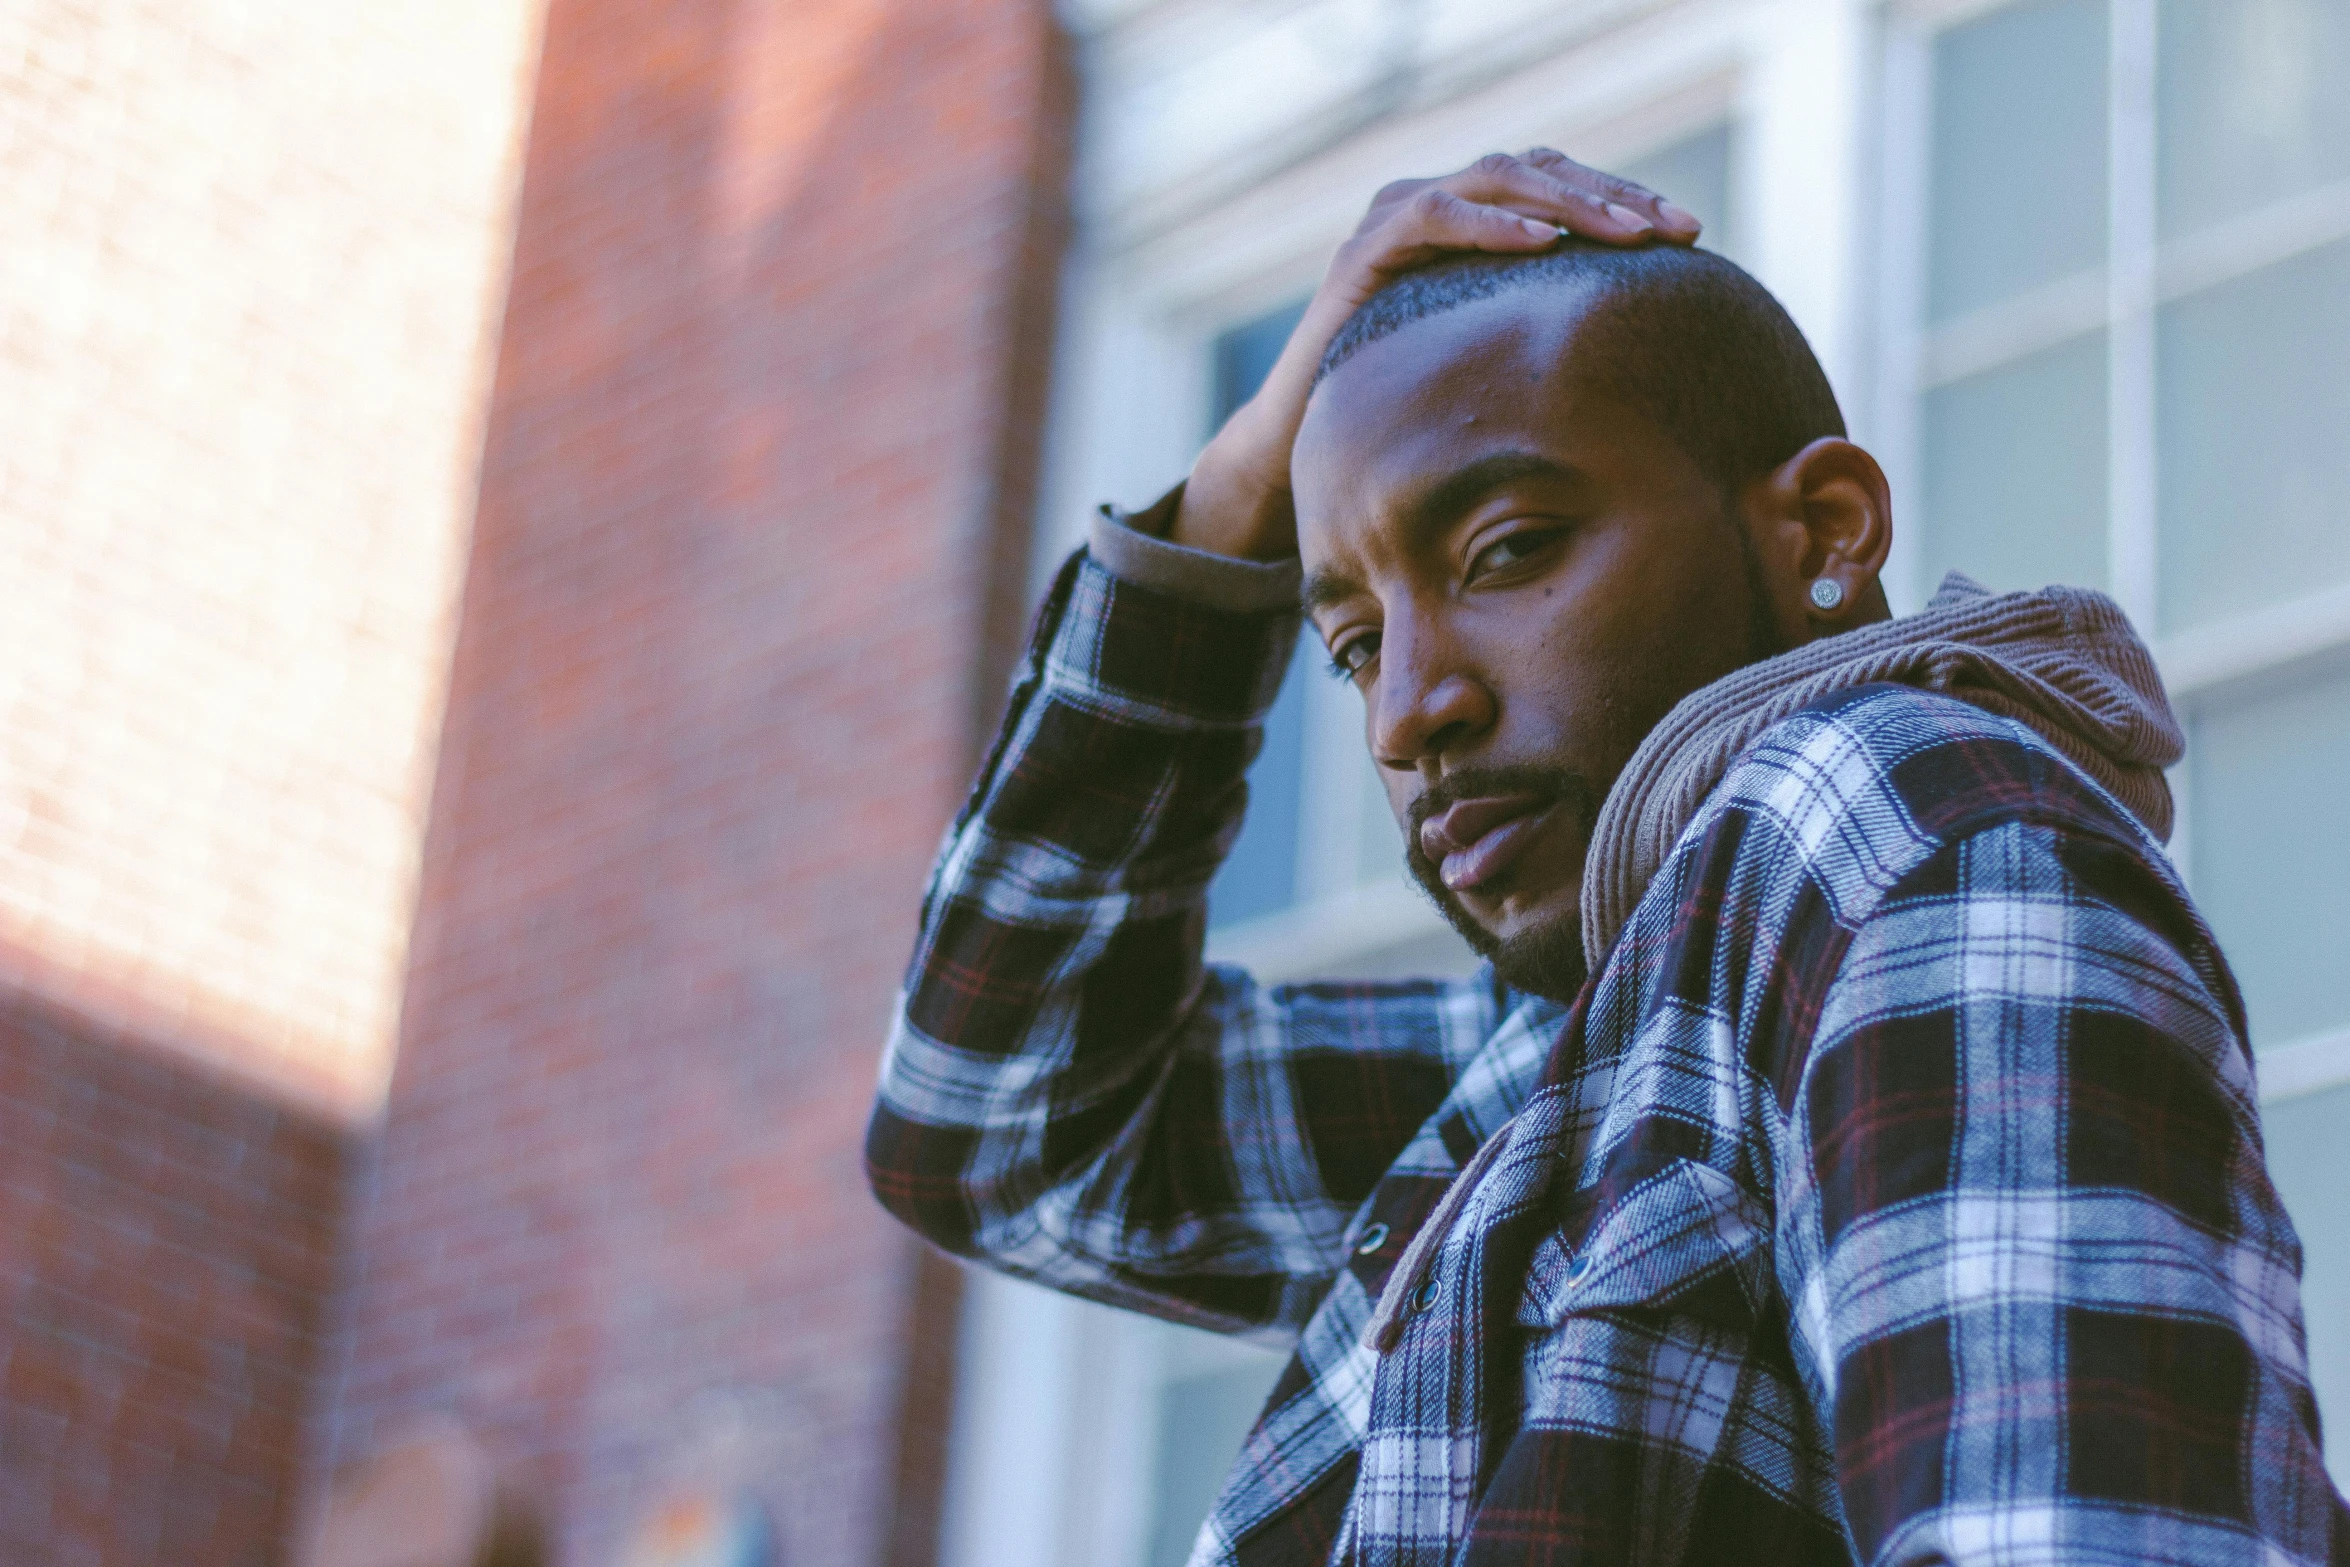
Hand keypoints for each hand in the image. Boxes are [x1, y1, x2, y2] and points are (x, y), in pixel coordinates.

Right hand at [1170, 150, 1700, 560]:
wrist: (1307, 441)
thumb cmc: (1408, 409)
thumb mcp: (1494, 362)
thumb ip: (1546, 334)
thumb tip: (1655, 357)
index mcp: (1473, 222)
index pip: (1560, 183)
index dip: (1626, 200)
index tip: (1690, 235)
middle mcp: (1434, 203)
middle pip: (1538, 169)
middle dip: (1614, 196)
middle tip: (1677, 230)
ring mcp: (1395, 218)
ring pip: (1495, 176)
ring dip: (1568, 202)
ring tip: (1625, 234)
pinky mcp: (1364, 251)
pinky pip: (1434, 215)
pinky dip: (1489, 223)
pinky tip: (1540, 243)